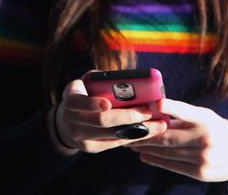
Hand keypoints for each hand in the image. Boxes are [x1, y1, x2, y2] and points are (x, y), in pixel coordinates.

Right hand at [47, 79, 167, 155]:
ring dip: (138, 130)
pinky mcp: (90, 148)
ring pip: (112, 135)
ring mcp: (79, 137)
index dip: (92, 103)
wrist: (69, 119)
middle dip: (127, 116)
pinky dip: (134, 137)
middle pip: (101, 120)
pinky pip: (115, 143)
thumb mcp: (90, 83)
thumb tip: (131, 80)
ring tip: (158, 125)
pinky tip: (150, 132)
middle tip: (148, 111)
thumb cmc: (87, 94)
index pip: (78, 101)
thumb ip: (104, 80)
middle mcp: (70, 119)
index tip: (108, 103)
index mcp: (70, 97)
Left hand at [125, 99, 227, 183]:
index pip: (186, 111)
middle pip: (167, 137)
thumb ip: (184, 118)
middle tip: (127, 132)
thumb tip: (155, 118)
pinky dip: (155, 160)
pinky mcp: (200, 172)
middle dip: (144, 135)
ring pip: (166, 153)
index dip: (171, 107)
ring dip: (145, 148)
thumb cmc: (220, 130)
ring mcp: (203, 157)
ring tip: (131, 144)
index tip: (156, 102)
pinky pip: (172, 166)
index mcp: (207, 119)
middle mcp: (205, 138)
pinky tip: (145, 156)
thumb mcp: (207, 118)